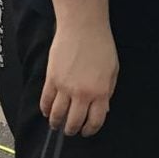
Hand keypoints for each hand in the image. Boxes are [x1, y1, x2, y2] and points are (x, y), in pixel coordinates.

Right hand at [40, 15, 117, 136]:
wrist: (83, 26)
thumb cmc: (101, 46)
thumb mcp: (113, 71)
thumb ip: (107, 92)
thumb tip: (102, 110)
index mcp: (100, 92)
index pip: (94, 121)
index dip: (90, 130)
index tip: (86, 131)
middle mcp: (82, 94)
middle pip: (73, 122)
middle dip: (71, 130)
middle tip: (70, 130)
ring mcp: (65, 87)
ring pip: (57, 115)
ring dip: (56, 124)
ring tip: (57, 125)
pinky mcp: (51, 79)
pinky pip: (46, 101)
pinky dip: (46, 110)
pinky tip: (47, 112)